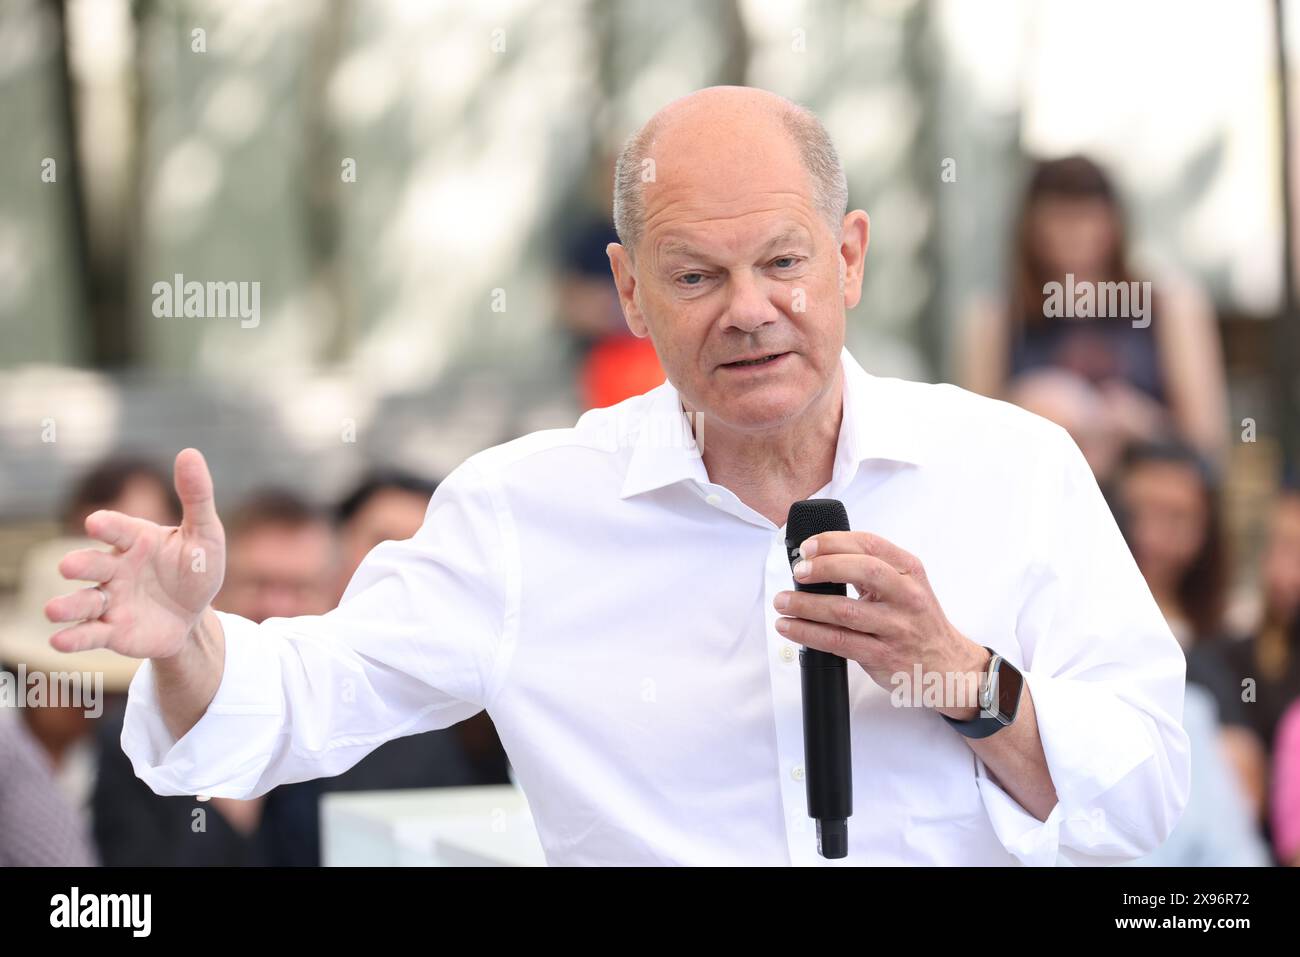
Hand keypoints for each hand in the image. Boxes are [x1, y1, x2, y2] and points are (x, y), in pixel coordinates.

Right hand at [45, 448, 225, 660]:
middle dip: (80, 565)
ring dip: (67, 605)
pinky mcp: (110, 630)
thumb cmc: (195, 569)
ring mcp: (109, 600)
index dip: (108, 525)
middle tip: (70, 567)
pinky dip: (74, 638)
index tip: (96, 523)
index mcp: (135, 539)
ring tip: (54, 610)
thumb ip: (197, 497)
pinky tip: (59, 640)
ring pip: (83, 601)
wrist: (193, 617)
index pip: (118, 528)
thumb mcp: (205, 534)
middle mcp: (115, 568)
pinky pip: (89, 633)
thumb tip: (190, 452)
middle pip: (92, 564)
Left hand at [772, 531, 988, 718]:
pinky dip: (809, 633)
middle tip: (798, 571)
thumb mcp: (906, 585)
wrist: (947, 666)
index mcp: (909, 571)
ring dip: (805, 605)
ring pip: (845, 611)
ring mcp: (896, 628)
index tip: (808, 546)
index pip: (870, 545)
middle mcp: (907, 597)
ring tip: (782, 602)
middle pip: (863, 571)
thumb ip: (871, 570)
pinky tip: (791, 627)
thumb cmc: (918, 621)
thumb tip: (817, 559)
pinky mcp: (883, 656)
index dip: (834, 542)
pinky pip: (839, 642)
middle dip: (823, 567)